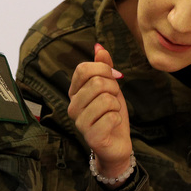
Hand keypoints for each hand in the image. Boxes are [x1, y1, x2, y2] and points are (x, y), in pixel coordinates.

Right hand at [67, 43, 132, 181]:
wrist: (116, 144)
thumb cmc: (111, 114)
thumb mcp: (110, 87)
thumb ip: (104, 67)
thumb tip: (98, 46)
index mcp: (74, 92)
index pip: (83, 69)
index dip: (104, 69)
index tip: (114, 77)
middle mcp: (72, 106)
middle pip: (97, 82)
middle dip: (114, 89)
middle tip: (113, 101)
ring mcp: (79, 123)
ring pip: (106, 99)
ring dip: (116, 105)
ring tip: (112, 113)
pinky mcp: (91, 137)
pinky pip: (111, 117)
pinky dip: (118, 119)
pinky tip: (113, 125)